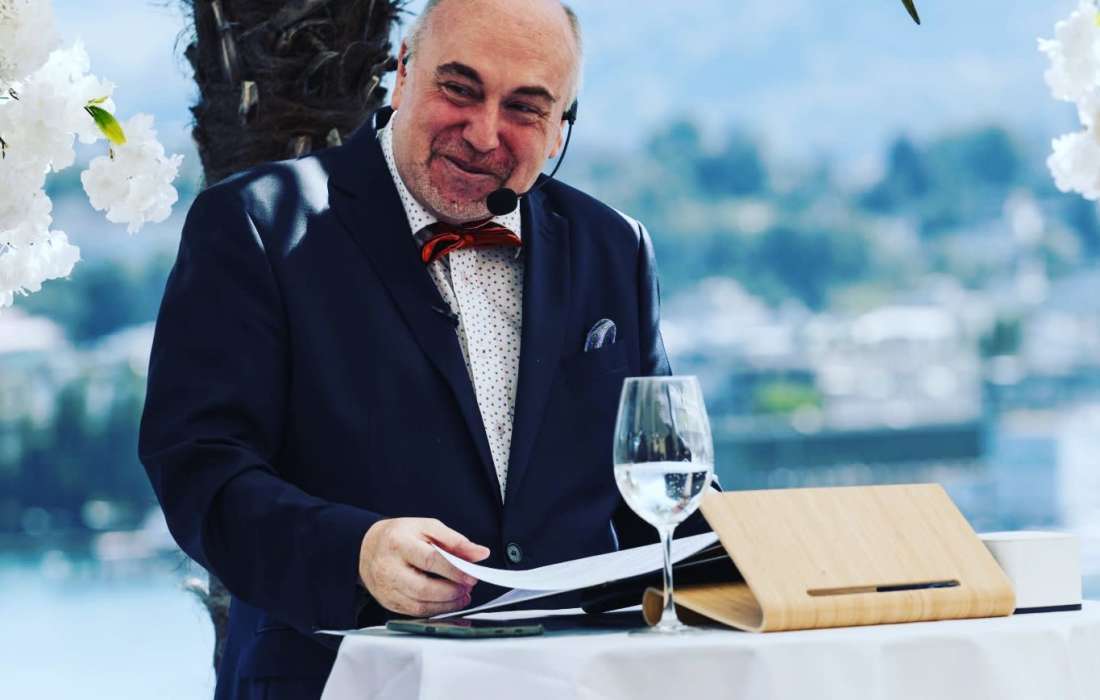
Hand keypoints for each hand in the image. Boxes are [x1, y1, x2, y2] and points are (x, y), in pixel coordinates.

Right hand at [358, 518, 490, 616]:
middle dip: (451, 591)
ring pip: (419, 604)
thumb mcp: (427, 527)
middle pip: (423, 587)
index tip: (472, 575)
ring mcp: (386, 588)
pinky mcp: (388, 602)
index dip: (454, 570)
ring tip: (462, 595)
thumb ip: (455, 541)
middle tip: (468, 586)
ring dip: (447, 604)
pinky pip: (415, 613)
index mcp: (398, 543)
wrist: (368, 547)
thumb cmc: (401, 535)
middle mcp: (388, 568)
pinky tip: (448, 603)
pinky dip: (436, 610)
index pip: (429, 560)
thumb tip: (480, 553)